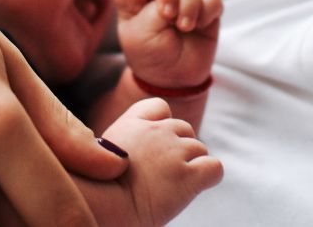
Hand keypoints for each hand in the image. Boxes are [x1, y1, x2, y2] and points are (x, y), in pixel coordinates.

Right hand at [99, 98, 222, 225]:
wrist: (103, 206)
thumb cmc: (98, 190)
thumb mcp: (101, 152)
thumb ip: (124, 143)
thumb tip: (133, 157)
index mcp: (133, 123)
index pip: (161, 107)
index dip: (163, 124)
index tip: (154, 146)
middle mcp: (157, 131)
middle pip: (184, 129)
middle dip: (179, 148)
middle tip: (165, 173)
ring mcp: (175, 151)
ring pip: (200, 148)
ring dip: (192, 164)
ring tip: (174, 185)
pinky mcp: (189, 176)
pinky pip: (214, 168)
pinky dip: (209, 177)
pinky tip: (196, 188)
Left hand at [114, 0, 222, 87]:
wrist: (173, 78)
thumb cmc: (150, 54)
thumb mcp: (140, 35)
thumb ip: (153, 10)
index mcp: (135, 0)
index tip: (141, 9)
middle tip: (169, 16)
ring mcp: (182, 0)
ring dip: (189, 6)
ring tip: (185, 28)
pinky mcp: (205, 9)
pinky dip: (208, 10)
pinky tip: (200, 25)